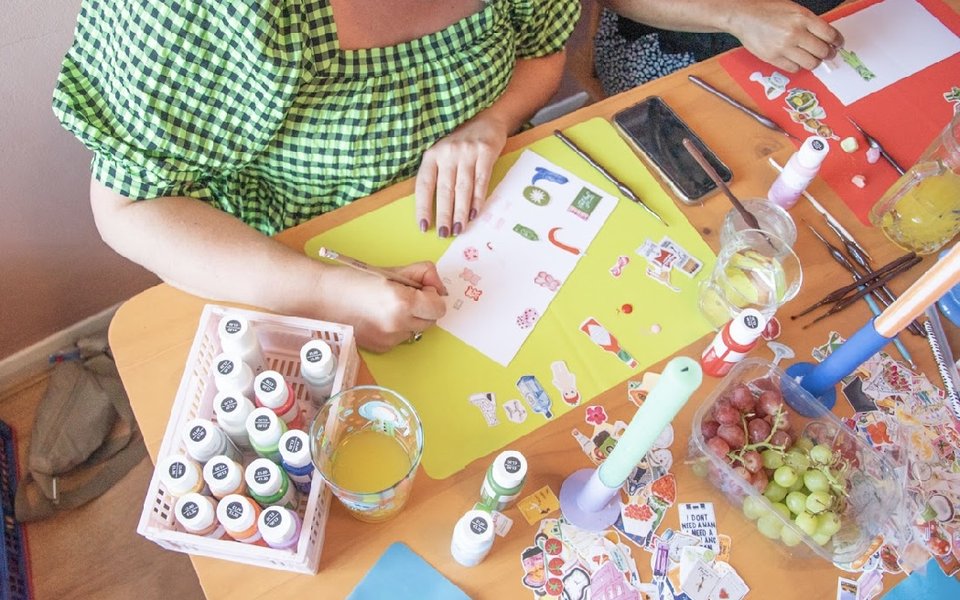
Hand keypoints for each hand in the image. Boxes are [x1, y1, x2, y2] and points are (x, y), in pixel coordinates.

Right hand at [325, 262, 446, 352]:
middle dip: (424, 307)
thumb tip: (439, 287)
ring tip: (388, 305)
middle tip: (405, 295)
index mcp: (403, 302)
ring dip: (411, 318)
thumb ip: (422, 274)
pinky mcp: (381, 348)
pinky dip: (397, 328)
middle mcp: (398, 325)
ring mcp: (389, 339)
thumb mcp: (392, 270)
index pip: (439, 307)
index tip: (421, 288)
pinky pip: (401, 337)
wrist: (322, 297)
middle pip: (431, 320)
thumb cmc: (354, 280)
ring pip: (416, 330)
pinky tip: (379, 316)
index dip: (433, 295)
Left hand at [415, 113, 507, 237]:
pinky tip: (474, 214)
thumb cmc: (461, 143)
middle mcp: (448, 153)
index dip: (423, 207)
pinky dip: (477, 200)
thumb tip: (433, 210)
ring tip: (459, 230)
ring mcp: (467, 152)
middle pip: (444, 189)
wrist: (487, 119)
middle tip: (444, 234)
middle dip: (443, 215)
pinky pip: (480, 181)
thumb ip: (437, 175)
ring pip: (462, 188)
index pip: (424, 185)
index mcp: (432, 155)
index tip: (424, 226)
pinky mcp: (485, 153)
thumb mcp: (443, 154)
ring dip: (460, 212)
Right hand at [728, 0, 843, 72]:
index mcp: (803, 18)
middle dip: (828, 54)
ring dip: (814, 62)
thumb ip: (809, 22)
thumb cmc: (768, 11)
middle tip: (827, 53)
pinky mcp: (773, 58)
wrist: (744, 17)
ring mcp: (784, 48)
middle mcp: (795, 33)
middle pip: (822, 51)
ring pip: (810, 63)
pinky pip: (794, 69)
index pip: (829, 34)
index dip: (837, 41)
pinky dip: (798, 66)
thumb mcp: (794, 9)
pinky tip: (796, 60)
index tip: (838, 44)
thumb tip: (825, 36)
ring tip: (812, 58)